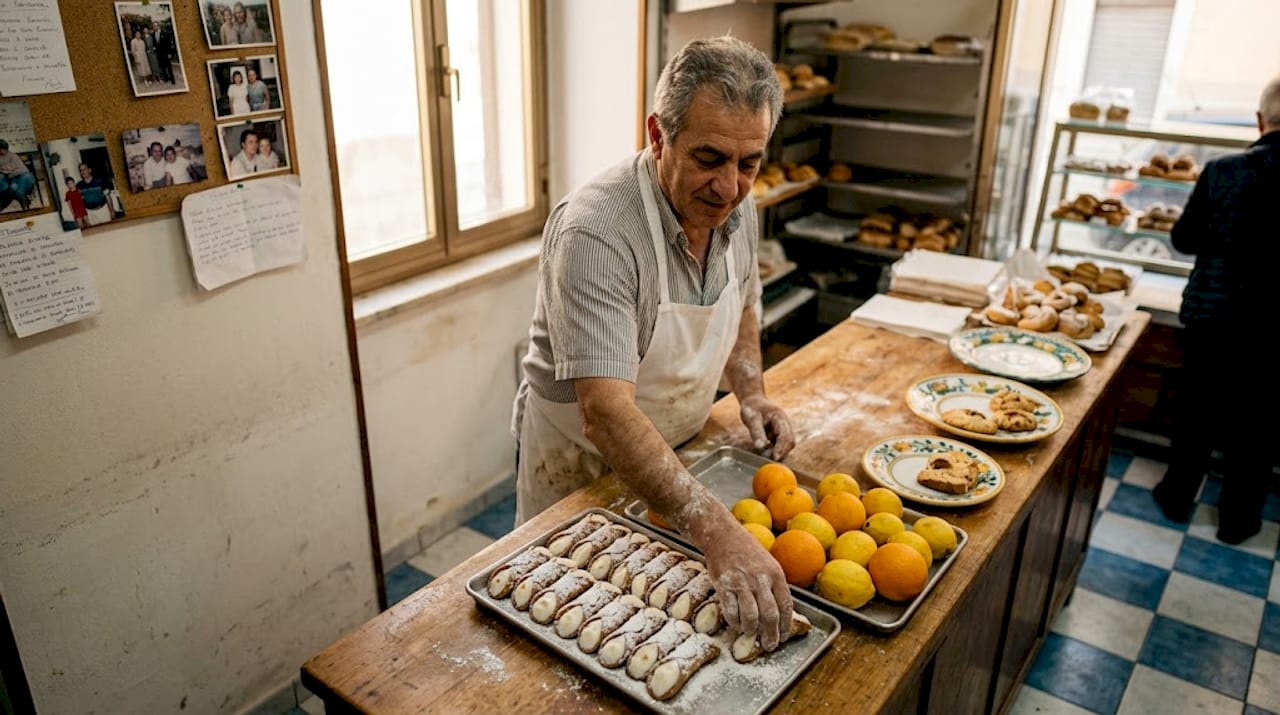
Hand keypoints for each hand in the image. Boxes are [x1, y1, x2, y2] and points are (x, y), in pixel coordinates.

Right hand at [700, 517, 792, 650]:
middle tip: (769, 645)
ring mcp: (741, 583)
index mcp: (775, 574)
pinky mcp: (723, 585)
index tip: (783, 636)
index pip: (786, 606)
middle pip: (770, 615)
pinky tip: (737, 626)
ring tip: (751, 636)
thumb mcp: (768, 563)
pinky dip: (735, 623)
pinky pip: (731, 611)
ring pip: (751, 616)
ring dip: (752, 631)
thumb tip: (780, 610)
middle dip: (771, 635)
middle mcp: (760, 579)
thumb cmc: (746, 549)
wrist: (722, 534)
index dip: (785, 625)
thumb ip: (774, 585)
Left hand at [740, 395, 794, 459]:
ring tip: (765, 457)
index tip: (774, 458)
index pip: (785, 436)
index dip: (781, 448)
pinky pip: (780, 446)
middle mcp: (785, 425)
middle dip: (781, 452)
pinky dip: (774, 451)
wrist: (754, 402)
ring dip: (778, 452)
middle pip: (789, 442)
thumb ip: (757, 432)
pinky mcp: (779, 435)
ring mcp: (783, 430)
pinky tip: (765, 453)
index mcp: (780, 418)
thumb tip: (761, 447)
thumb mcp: (751, 419)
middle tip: (769, 461)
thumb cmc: (753, 408)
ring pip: (786, 446)